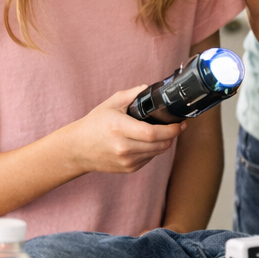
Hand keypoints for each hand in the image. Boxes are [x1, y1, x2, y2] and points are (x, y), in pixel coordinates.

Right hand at [63, 88, 184, 173]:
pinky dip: (153, 150)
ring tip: (163, 132)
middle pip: (159, 144)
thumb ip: (132, 94)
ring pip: (157, 152)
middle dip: (172, 136)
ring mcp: (126, 160)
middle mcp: (123, 147)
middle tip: (176, 127)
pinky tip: (147, 142)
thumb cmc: (95, 124)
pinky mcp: (128, 169)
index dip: (171, 130)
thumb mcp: (111, 103)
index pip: (153, 133)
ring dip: (165, 143)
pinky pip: (149, 159)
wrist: (78, 149)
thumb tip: (150, 88)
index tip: (180, 123)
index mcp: (119, 128)